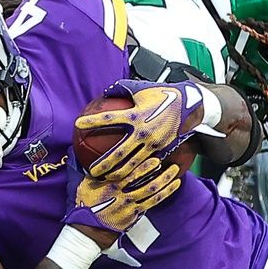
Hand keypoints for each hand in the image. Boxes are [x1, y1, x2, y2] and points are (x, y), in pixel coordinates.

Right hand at [65, 156, 182, 246]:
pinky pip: (153, 202)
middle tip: (170, 162)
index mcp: (110, 185)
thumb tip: (91, 153)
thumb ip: (92, 171)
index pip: (129, 173)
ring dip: (165, 182)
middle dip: (159, 172)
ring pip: (152, 192)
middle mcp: (122, 195)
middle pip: (144, 182)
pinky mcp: (135, 214)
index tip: (154, 157)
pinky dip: (165, 193)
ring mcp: (130, 206)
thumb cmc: (86, 205)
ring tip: (175, 172)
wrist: (89, 230)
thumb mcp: (85, 185)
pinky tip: (174, 186)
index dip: (143, 165)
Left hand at [74, 80, 212, 182]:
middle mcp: (143, 131)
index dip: (92, 121)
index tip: (78, 124)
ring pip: (132, 164)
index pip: (109, 118)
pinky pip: (146, 164)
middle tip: (91, 171)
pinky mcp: (161, 150)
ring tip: (106, 179)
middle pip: (119, 153)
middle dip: (103, 164)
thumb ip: (122, 89)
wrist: (190, 105)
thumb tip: (105, 92)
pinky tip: (126, 178)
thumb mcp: (142, 89)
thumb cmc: (163, 94)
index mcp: (136, 114)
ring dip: (117, 173)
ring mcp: (153, 143)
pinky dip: (135, 172)